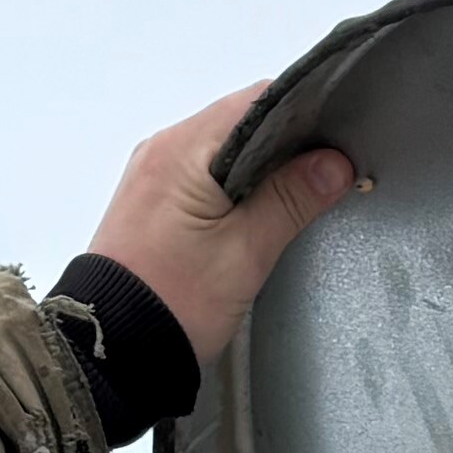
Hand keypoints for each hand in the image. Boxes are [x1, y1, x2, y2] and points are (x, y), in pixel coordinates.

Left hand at [84, 85, 359, 366]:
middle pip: (240, 122)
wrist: (113, 351)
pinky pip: (203, 173)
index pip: (257, 101)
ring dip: (262, 165)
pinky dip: (235, 182)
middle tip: (329, 171)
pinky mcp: (151, 201)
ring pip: (223, 149)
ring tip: (301, 191)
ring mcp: (152, 174)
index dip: (305, 114)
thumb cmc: (175, 301)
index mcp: (183, 148)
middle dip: (287, 141)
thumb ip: (291, 199)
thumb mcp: (245, 252)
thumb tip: (335, 163)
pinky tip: (260, 208)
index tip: (339, 140)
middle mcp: (162, 149)